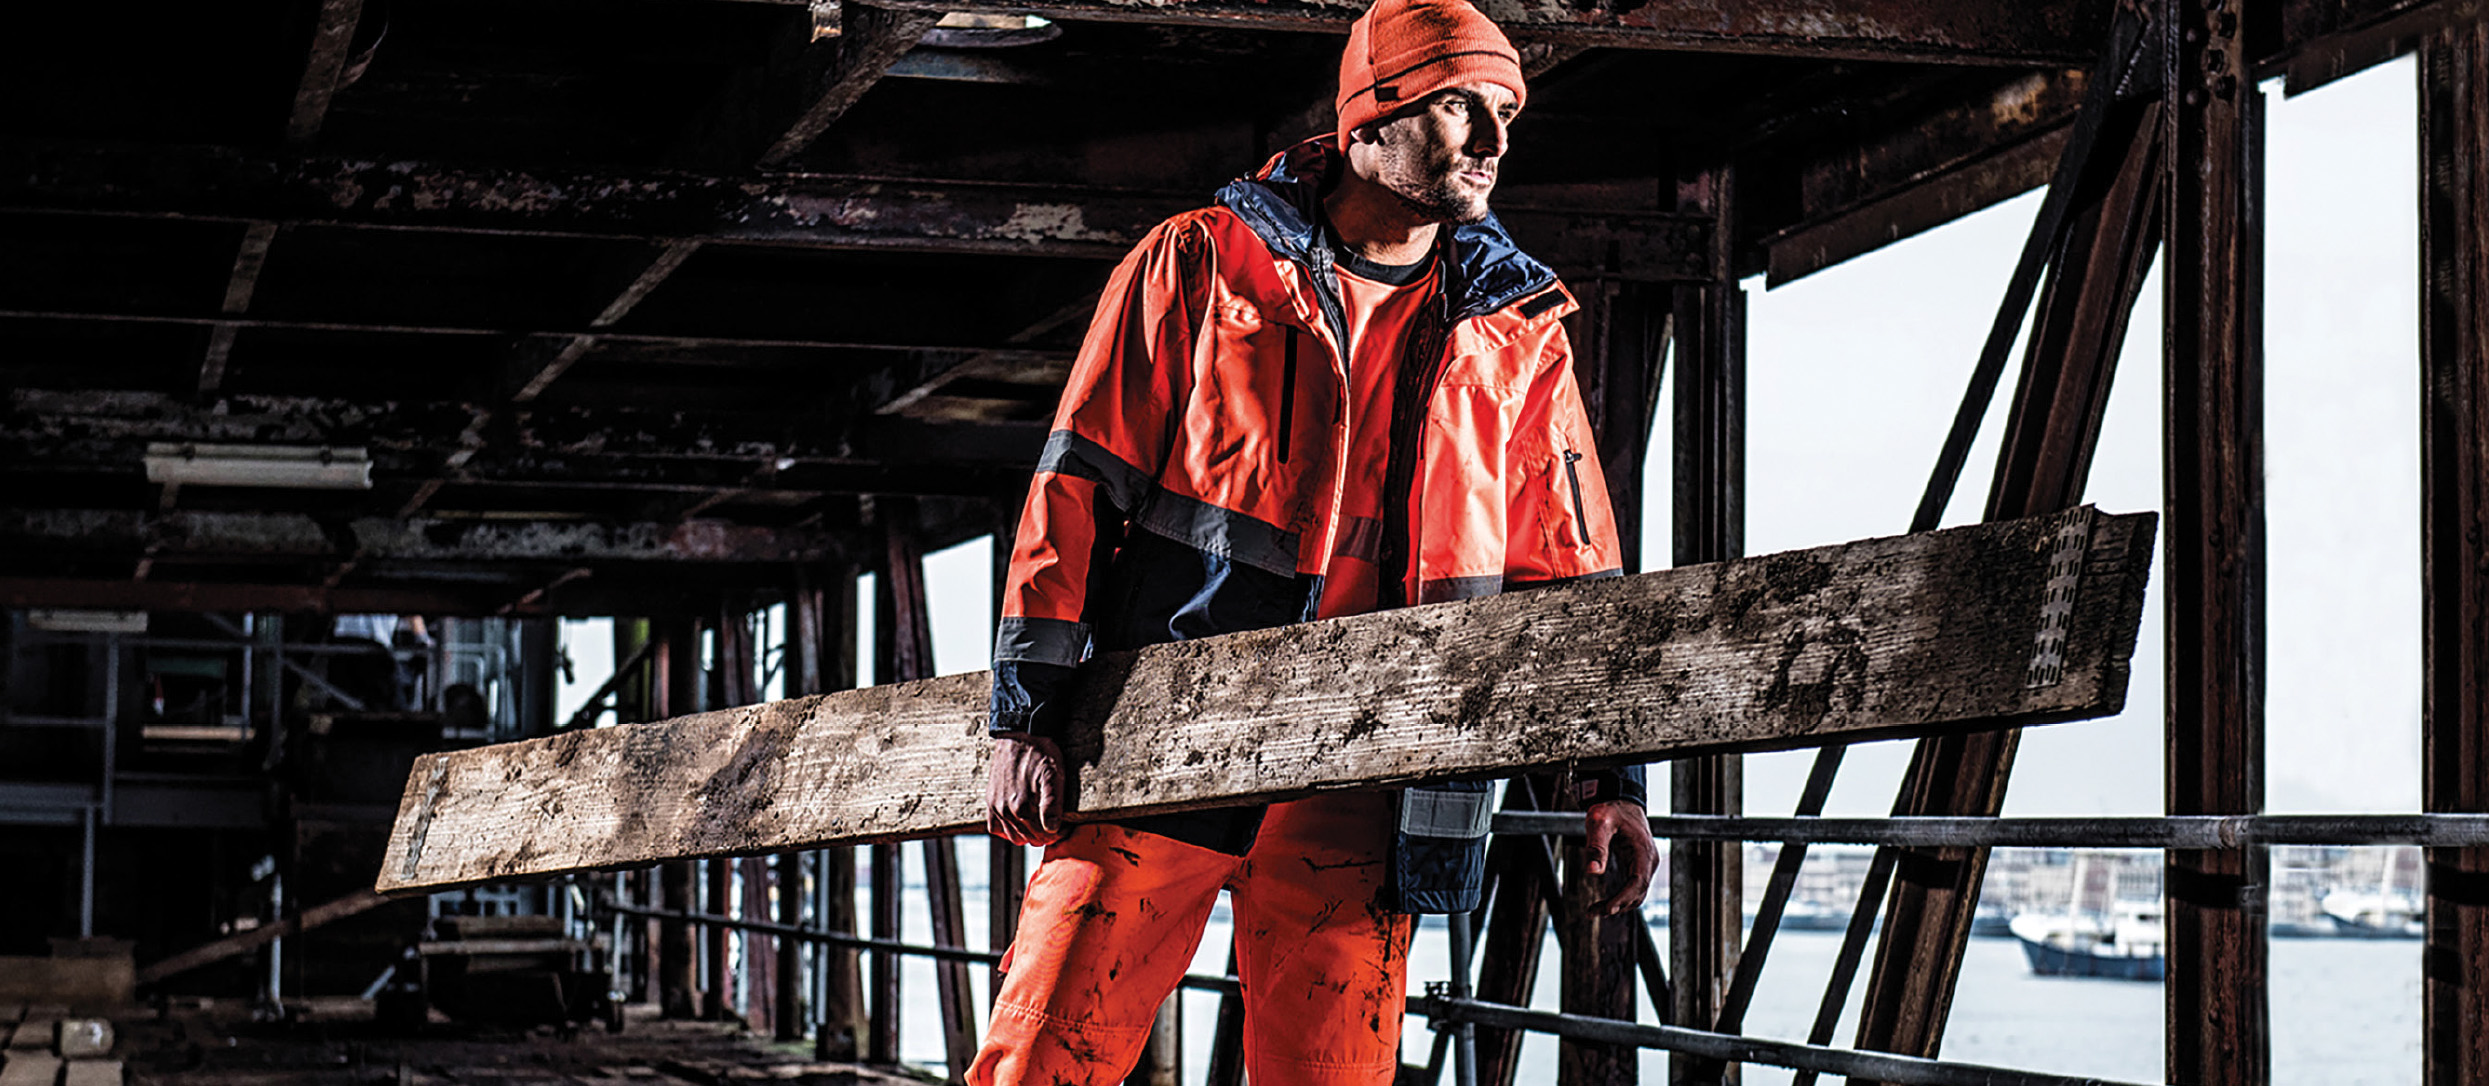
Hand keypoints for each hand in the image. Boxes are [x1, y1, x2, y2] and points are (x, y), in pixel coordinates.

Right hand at [986, 733, 1066, 845]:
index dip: (1057, 832)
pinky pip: (994, 827)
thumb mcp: (1053, 775)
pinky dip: (1007, 829)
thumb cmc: (1040, 753)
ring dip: (1027, 833)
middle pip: (1029, 838)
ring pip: (1013, 836)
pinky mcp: (990, 800)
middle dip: (1044, 834)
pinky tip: (1019, 820)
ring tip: (1040, 820)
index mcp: (1021, 807)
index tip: (1064, 824)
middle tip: (1055, 822)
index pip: (1043, 835)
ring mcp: (995, 806)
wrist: (1019, 735)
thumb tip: (1052, 829)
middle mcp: (1005, 810)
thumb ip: (1052, 804)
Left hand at [1582, 799, 1657, 916]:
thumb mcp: (1599, 822)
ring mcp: (1645, 864)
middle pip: (1637, 892)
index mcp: (1643, 851)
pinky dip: (1620, 899)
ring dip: (1618, 905)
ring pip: (1636, 894)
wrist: (1620, 800)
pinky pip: (1633, 888)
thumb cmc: (1610, 809)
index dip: (1623, 898)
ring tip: (1594, 910)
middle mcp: (1649, 860)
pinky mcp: (1639, 866)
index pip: (1637, 882)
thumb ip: (1596, 846)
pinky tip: (1603, 904)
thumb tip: (1592, 872)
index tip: (1607, 909)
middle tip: (1592, 912)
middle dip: (1617, 906)